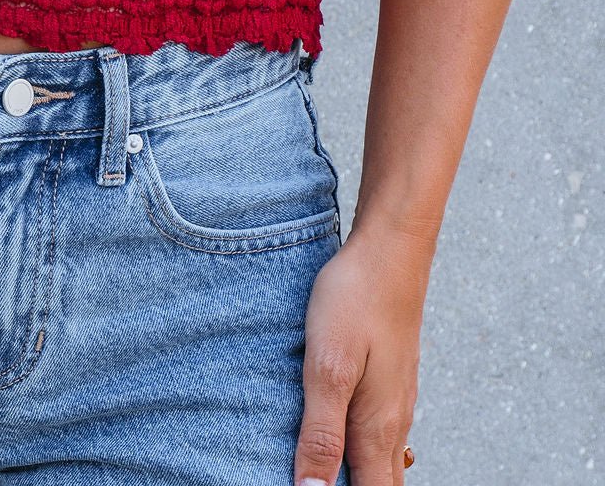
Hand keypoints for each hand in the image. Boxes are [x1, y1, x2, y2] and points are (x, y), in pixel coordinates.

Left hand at [294, 220, 435, 485]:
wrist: (389, 249)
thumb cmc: (355, 300)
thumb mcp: (327, 366)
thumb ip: (321, 432)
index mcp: (378, 429)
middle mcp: (394, 422)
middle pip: (382, 485)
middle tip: (314, 481)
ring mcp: (397, 399)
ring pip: (384, 461)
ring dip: (359, 475)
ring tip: (325, 470)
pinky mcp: (391, 378)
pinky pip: (382, 432)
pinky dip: (363, 448)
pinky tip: (341, 434)